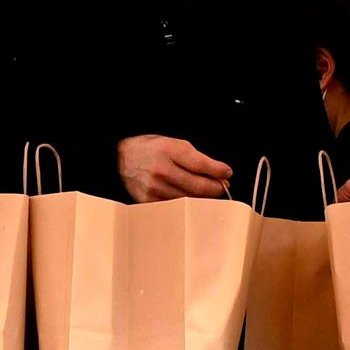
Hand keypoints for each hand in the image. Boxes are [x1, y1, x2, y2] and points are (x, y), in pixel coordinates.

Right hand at [116, 134, 234, 201]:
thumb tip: (217, 172)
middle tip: (223, 187)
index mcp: (167, 150)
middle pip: (197, 185)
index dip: (218, 171)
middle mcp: (160, 169)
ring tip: (208, 193)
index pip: (200, 164)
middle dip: (215, 188)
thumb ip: (194, 157)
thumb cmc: (151, 149)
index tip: (228, 173)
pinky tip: (192, 199)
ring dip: (203, 198)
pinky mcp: (148, 201)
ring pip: (188, 199)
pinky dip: (187, 204)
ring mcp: (154, 187)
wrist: (121, 159)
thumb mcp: (172, 143)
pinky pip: (175, 206)